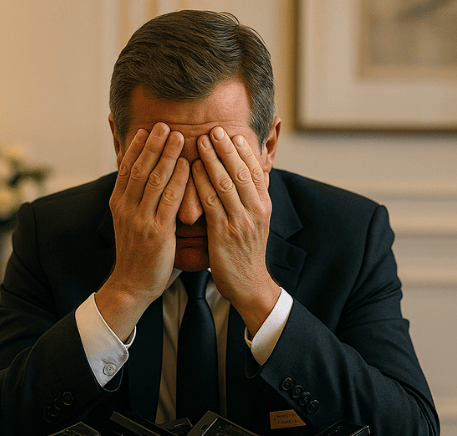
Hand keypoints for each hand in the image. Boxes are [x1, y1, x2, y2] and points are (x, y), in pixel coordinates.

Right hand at [96, 123, 189, 339]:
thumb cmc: (137, 253)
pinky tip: (186, 166)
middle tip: (164, 124)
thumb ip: (135, 200)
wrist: (132, 284)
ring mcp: (140, 220)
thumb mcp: (129, 222)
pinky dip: (178, 181)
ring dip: (166, 155)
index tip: (146, 129)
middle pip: (139, 168)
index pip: (126, 168)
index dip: (136, 147)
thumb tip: (141, 179)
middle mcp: (127, 208)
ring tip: (177, 136)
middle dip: (152, 144)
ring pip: (153, 180)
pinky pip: (168, 201)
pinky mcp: (157, 232)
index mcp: (119, 204)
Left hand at [191, 126, 280, 335]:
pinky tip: (192, 169)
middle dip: (227, 148)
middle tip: (214, 129)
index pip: (256, 171)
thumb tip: (245, 176)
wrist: (249, 284)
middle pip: (241, 172)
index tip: (233, 133)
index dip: (244, 151)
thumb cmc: (246, 252)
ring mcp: (241, 222)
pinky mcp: (224, 233)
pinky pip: (212, 202)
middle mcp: (255, 210)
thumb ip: (250, 200)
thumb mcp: (255, 222)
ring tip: (200, 141)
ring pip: (226, 183)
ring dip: (213, 159)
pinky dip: (202, 183)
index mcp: (264, 206)